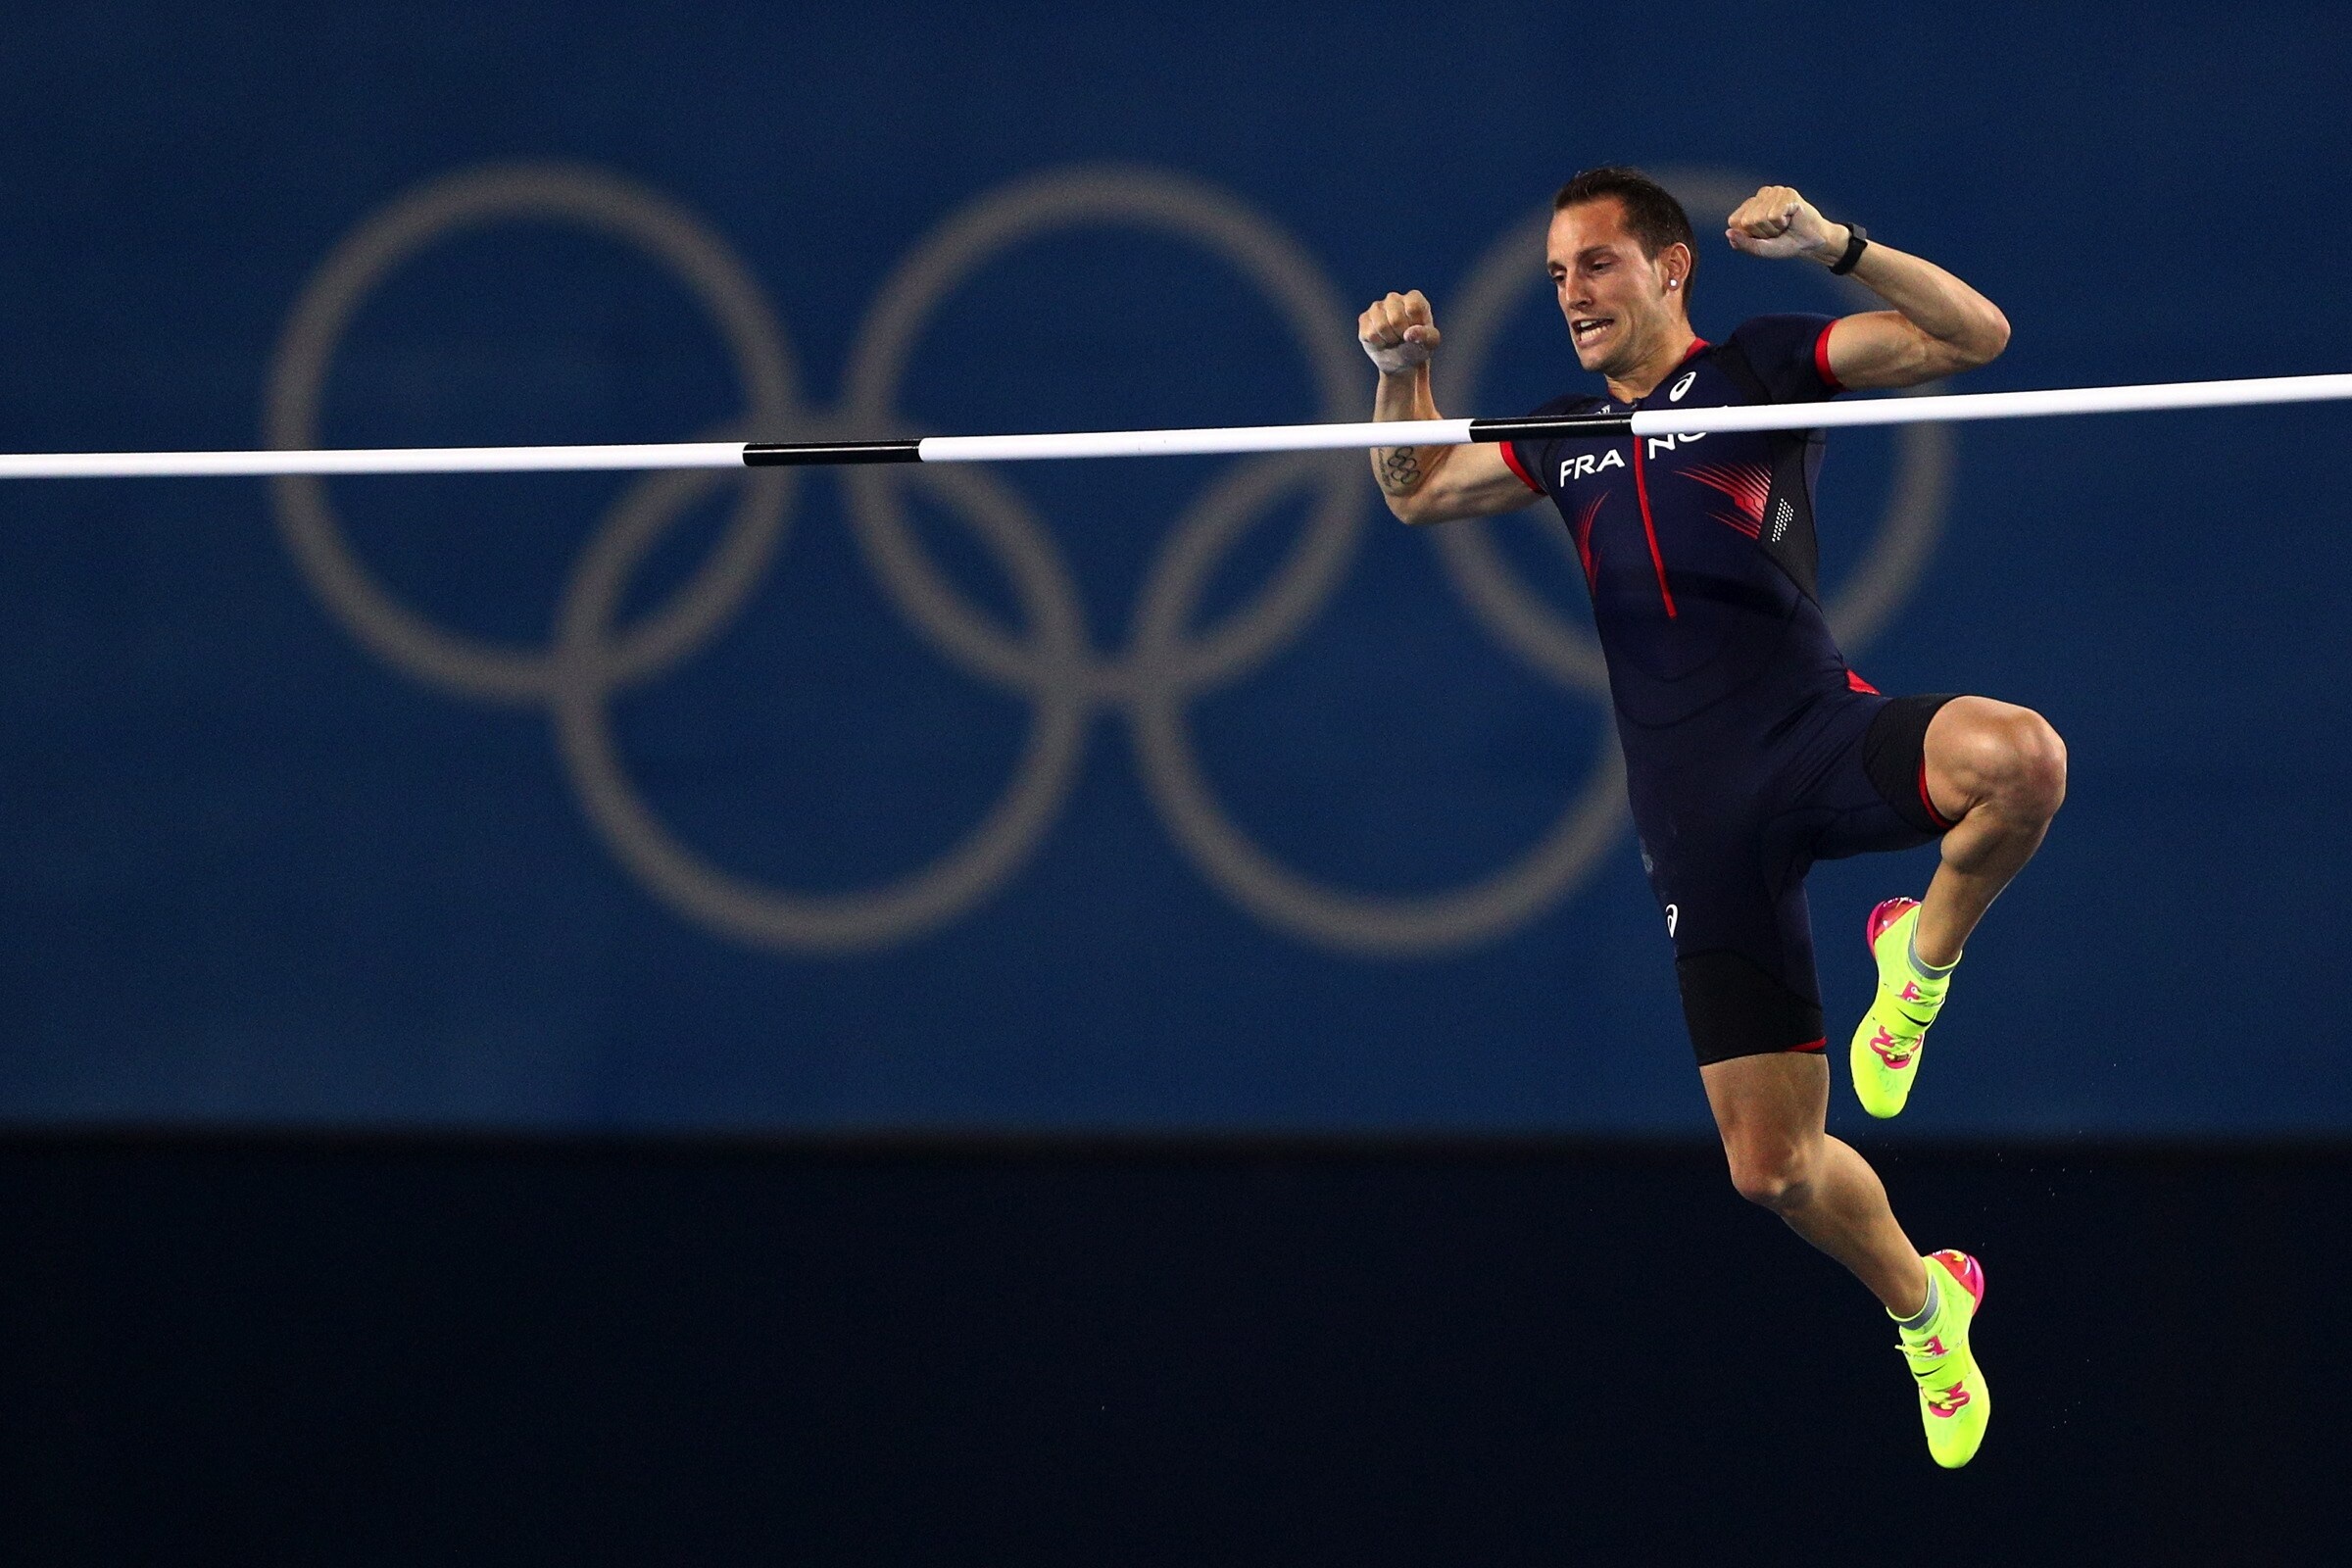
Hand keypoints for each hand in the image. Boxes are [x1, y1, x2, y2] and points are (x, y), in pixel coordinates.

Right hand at [1359, 289, 1441, 374]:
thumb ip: (1426, 336)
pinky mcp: (1364, 319)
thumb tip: (1409, 334)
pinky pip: (1370, 334)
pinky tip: (1383, 341)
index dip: (1414, 326)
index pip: (1413, 308)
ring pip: (1381, 326)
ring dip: (1389, 339)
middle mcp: (1394, 298)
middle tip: (1403, 338)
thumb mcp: (1430, 344)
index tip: (1416, 332)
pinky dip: (1378, 343)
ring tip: (1393, 339)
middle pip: (1396, 318)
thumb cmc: (1418, 347)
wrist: (1401, 361)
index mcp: (1414, 298)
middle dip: (1401, 335)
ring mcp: (1377, 307)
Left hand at [1725, 186, 1844, 262]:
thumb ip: (1744, 243)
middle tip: (1777, 231)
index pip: (1734, 222)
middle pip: (1747, 221)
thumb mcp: (1760, 249)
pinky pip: (1774, 215)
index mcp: (1749, 206)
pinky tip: (1791, 218)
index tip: (1763, 236)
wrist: (1810, 243)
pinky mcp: (1787, 193)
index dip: (1749, 235)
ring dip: (1774, 228)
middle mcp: (1760, 196)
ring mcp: (1774, 192)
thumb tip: (1728, 233)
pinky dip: (1782, 223)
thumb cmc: (1785, 243)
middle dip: (1763, 232)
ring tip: (1784, 225)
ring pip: (1760, 218)